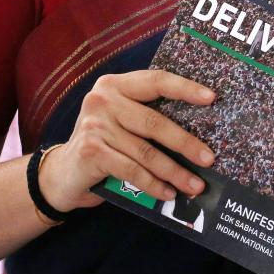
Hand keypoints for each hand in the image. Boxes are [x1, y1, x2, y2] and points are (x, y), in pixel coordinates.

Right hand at [37, 70, 215, 213]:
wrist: (62, 173)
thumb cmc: (103, 143)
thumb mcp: (121, 120)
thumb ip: (147, 115)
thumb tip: (197, 131)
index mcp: (115, 84)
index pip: (155, 80)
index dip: (185, 88)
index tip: (211, 97)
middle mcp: (103, 99)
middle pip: (154, 121)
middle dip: (185, 143)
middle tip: (209, 158)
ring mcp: (95, 125)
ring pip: (145, 151)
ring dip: (174, 172)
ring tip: (195, 185)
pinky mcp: (91, 151)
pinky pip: (131, 170)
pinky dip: (153, 184)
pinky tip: (168, 193)